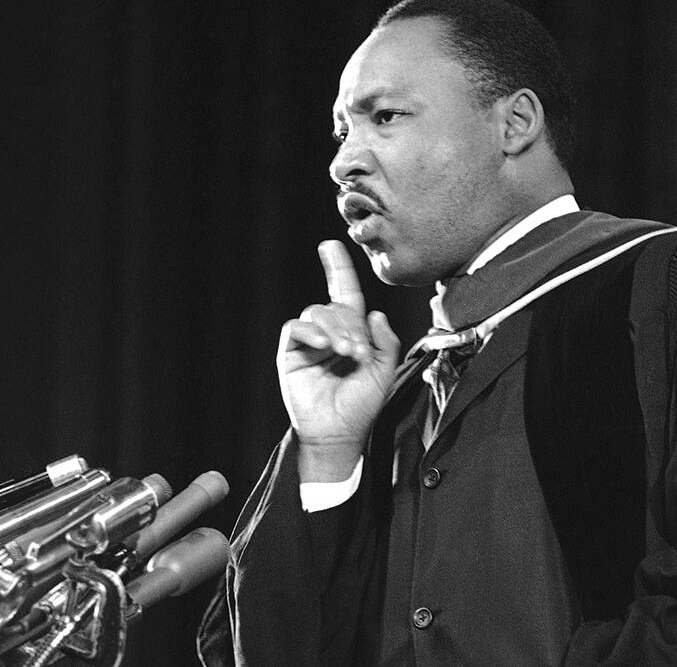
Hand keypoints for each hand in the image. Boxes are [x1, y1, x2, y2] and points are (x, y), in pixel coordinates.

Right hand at [278, 240, 399, 481]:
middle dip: (350, 325)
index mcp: (351, 332)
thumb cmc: (361, 405)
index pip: (344, 293)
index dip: (338, 269)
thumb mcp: (384, 371)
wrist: (339, 433)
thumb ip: (385, 341)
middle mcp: (328, 332)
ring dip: (335, 329)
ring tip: (345, 353)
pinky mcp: (290, 353)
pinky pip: (295, 329)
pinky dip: (311, 332)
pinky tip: (324, 346)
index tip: (331, 244)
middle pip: (336, 306)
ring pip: (317, 313)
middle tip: (359, 351)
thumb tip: (376, 313)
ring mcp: (308, 342)